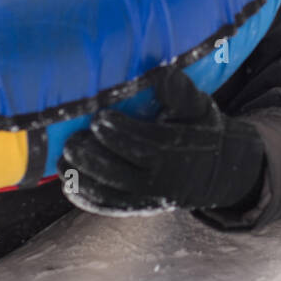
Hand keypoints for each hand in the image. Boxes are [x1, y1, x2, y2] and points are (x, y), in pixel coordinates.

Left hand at [58, 67, 264, 215]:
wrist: (216, 169)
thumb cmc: (201, 131)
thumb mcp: (200, 108)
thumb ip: (182, 92)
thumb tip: (163, 73)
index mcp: (177, 154)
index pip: (144, 146)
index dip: (119, 133)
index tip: (99, 118)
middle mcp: (161, 181)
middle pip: (120, 173)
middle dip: (91, 156)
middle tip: (73, 139)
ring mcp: (148, 198)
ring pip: (109, 193)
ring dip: (82, 177)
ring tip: (64, 157)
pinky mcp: (138, 207)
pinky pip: (108, 207)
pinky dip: (85, 197)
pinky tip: (69, 181)